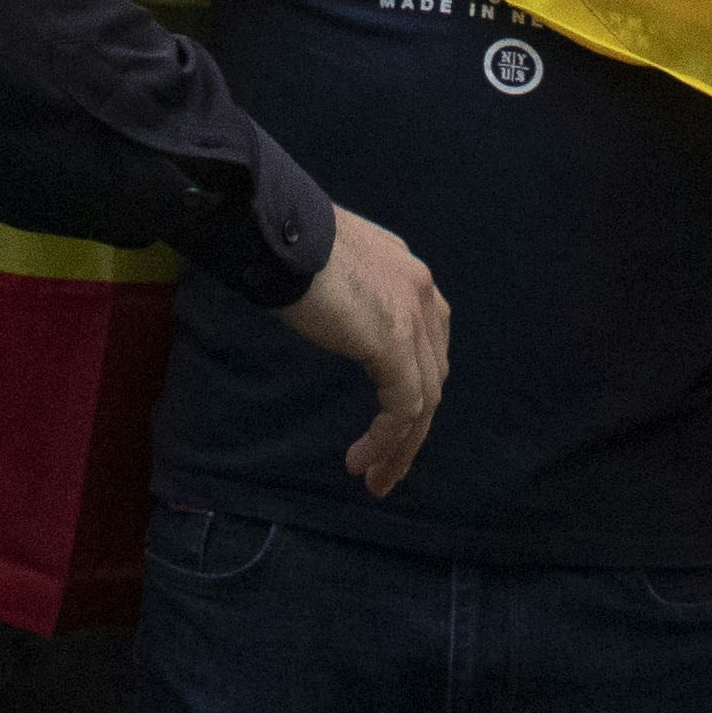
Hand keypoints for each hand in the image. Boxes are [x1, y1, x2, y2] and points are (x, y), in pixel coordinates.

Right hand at [276, 207, 453, 493]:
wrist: (280, 233)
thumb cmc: (289, 245)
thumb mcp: (333, 271)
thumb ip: (352, 297)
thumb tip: (339, 318)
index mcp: (409, 276)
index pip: (426, 344)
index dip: (410, 389)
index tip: (388, 425)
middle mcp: (422, 294)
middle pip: (430, 376)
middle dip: (412, 429)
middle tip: (387, 468)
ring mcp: (413, 317)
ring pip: (423, 400)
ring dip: (401, 446)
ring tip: (376, 479)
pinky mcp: (394, 342)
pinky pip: (403, 407)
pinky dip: (386, 440)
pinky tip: (362, 461)